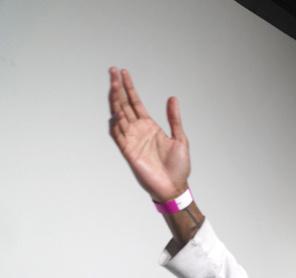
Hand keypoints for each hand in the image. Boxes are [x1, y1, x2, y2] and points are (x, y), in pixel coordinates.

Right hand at [108, 68, 190, 201]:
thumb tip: (172, 98)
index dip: (129, 88)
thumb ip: (174, 119)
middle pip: (124, 104)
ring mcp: (132, 139)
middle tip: (112, 71)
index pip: (135, 102)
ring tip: (114, 85)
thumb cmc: (178, 166)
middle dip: (118, 88)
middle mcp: (138, 130)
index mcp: (150, 126)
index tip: (123, 72)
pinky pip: (118, 134)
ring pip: (118, 116)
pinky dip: (116, 123)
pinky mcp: (128, 151)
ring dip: (115, 101)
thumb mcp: (180, 139)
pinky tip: (118, 112)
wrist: (174, 186)